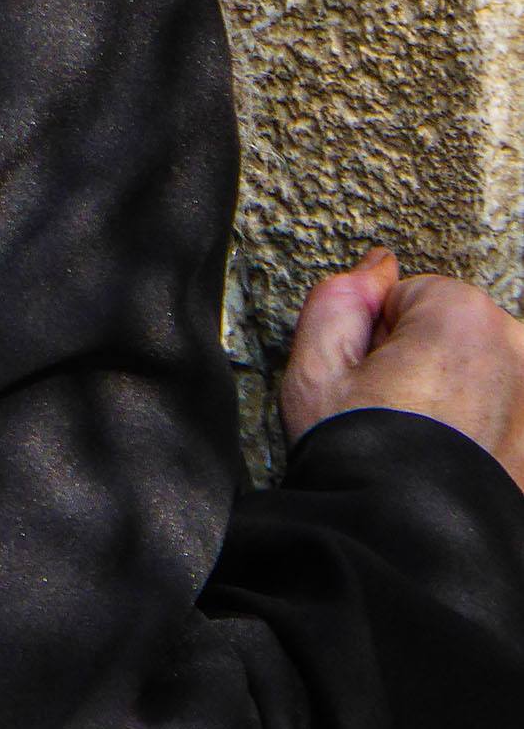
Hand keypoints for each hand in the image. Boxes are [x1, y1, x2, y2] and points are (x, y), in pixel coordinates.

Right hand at [280, 246, 523, 492]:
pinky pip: (502, 418)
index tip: (372, 385)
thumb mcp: (317, 368)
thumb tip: (378, 267)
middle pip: (452, 335)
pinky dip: (484, 436)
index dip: (379, 342)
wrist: (407, 554)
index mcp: (461, 313)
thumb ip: (340, 298)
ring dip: (460, 401)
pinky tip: (457, 469)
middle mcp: (515, 347)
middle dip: (426, 366)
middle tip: (395, 417)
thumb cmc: (362, 462)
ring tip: (428, 448)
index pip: (408, 301)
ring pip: (481, 378)